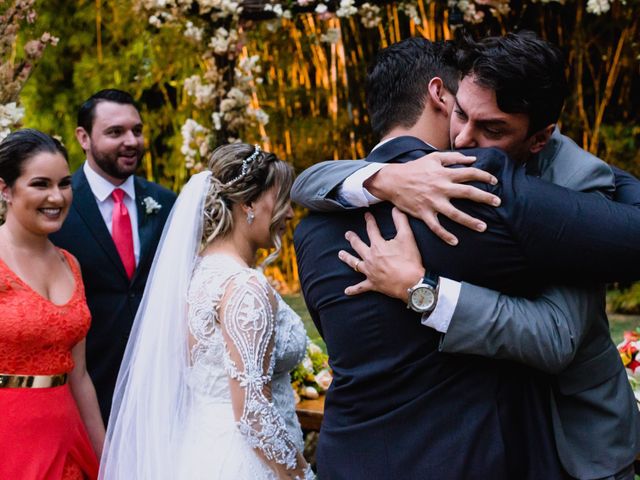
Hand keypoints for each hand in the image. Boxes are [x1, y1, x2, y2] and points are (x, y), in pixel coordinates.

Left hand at [338, 208, 424, 300]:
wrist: (412, 283)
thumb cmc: (410, 260)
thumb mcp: (407, 237)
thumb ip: (401, 221)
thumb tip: (396, 208)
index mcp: (378, 246)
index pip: (372, 230)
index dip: (369, 221)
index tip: (367, 215)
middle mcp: (370, 258)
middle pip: (358, 246)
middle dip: (352, 239)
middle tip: (347, 234)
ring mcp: (370, 272)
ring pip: (355, 264)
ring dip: (347, 258)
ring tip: (340, 254)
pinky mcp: (373, 284)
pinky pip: (361, 287)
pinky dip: (354, 290)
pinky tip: (347, 291)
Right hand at [365, 152, 500, 245]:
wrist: (392, 181)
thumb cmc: (414, 168)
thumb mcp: (433, 158)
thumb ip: (453, 158)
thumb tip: (472, 159)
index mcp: (444, 174)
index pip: (470, 174)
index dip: (484, 176)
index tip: (494, 181)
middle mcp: (441, 188)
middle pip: (468, 193)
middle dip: (485, 198)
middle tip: (498, 202)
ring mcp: (432, 202)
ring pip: (455, 214)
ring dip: (470, 221)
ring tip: (483, 227)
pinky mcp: (423, 213)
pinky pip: (436, 227)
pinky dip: (445, 235)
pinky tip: (455, 242)